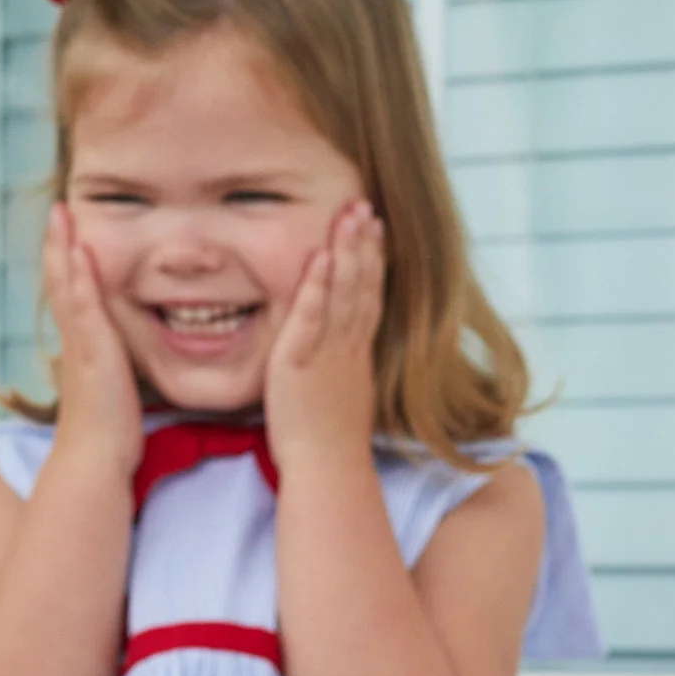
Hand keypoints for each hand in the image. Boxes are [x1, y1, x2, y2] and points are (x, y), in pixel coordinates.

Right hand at [42, 204, 143, 474]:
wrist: (97, 459)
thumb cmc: (112, 433)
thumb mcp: (116, 390)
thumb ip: (117, 370)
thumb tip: (125, 365)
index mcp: (82, 345)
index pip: (71, 294)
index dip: (67, 262)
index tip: (68, 232)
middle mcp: (76, 339)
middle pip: (60, 280)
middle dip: (57, 244)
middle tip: (57, 210)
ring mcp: (81, 343)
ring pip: (65, 285)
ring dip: (62, 248)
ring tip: (60, 215)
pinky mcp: (91, 351)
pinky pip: (83, 306)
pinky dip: (80, 277)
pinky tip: (82, 252)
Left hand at [264, 200, 383, 470]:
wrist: (328, 470)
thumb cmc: (330, 444)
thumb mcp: (342, 396)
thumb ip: (340, 368)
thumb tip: (337, 354)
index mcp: (356, 354)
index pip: (369, 296)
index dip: (372, 260)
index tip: (375, 227)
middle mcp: (348, 347)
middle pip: (362, 286)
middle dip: (364, 243)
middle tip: (365, 204)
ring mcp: (326, 353)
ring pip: (344, 294)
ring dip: (347, 252)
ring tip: (349, 215)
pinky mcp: (299, 363)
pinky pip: (310, 319)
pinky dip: (316, 287)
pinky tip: (319, 258)